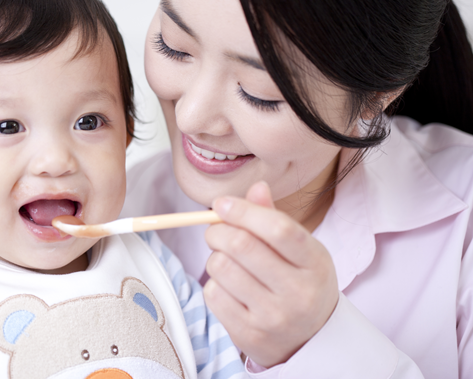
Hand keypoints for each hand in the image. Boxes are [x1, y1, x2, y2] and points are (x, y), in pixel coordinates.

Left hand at [204, 181, 338, 367]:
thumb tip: (256, 187)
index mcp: (315, 263)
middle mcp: (298, 293)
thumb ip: (275, 218)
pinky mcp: (248, 335)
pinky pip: (212, 294)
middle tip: (216, 230)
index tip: (221, 204)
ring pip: (221, 267)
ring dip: (215, 257)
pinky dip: (213, 283)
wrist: (310, 341)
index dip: (243, 210)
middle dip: (218, 230)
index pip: (277, 229)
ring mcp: (273, 317)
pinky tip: (228, 286)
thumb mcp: (301, 251)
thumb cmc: (301, 284)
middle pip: (241, 245)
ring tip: (227, 261)